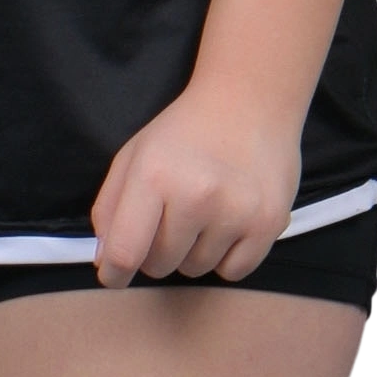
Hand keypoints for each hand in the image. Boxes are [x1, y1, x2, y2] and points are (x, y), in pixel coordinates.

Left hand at [87, 81, 301, 287]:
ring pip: (195, 269)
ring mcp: (237, 211)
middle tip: (171, 216)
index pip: (125, 252)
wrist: (250, 100)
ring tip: (204, 212)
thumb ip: (110, 208)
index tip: (114, 275)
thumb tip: (106, 262)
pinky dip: (226, 256)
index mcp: (154, 175)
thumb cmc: (185, 130)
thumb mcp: (134, 155)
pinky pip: (233, 272)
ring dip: (192, 251)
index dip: (113, 273)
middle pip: (159, 265)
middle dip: (156, 250)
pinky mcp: (269, 223)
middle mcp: (196, 195)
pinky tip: (229, 222)